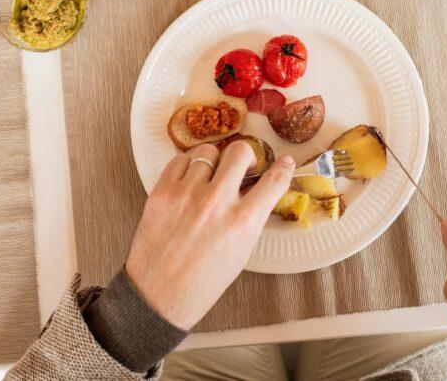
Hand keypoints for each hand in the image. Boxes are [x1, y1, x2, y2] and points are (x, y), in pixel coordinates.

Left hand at [125, 141, 294, 329]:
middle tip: (241, 166)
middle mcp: (216, 204)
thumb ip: (249, 217)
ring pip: (207, 153)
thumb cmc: (204, 279)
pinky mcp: (162, 193)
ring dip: (212, 163)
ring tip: (209, 179)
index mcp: (242, 223)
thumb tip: (255, 189)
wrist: (162, 294)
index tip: (285, 161)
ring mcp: (187, 195)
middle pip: (240, 152)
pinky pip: (179, 161)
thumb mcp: (241, 251)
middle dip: (245, 157)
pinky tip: (188, 182)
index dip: (284, 167)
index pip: (274, 182)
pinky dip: (186, 168)